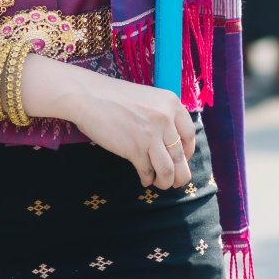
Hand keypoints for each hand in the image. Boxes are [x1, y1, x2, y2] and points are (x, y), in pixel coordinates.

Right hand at [48, 67, 195, 190]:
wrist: (89, 96)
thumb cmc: (115, 97)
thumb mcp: (148, 99)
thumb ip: (163, 116)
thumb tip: (173, 144)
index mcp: (171, 103)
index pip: (190, 135)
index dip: (188, 152)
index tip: (182, 160)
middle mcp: (165, 118)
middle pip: (181, 157)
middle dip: (179, 174)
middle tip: (174, 182)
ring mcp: (151, 134)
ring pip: (168, 171)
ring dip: (165, 182)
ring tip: (158, 182)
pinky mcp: (135, 149)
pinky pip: (148, 173)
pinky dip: (146, 179)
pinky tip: (143, 178)